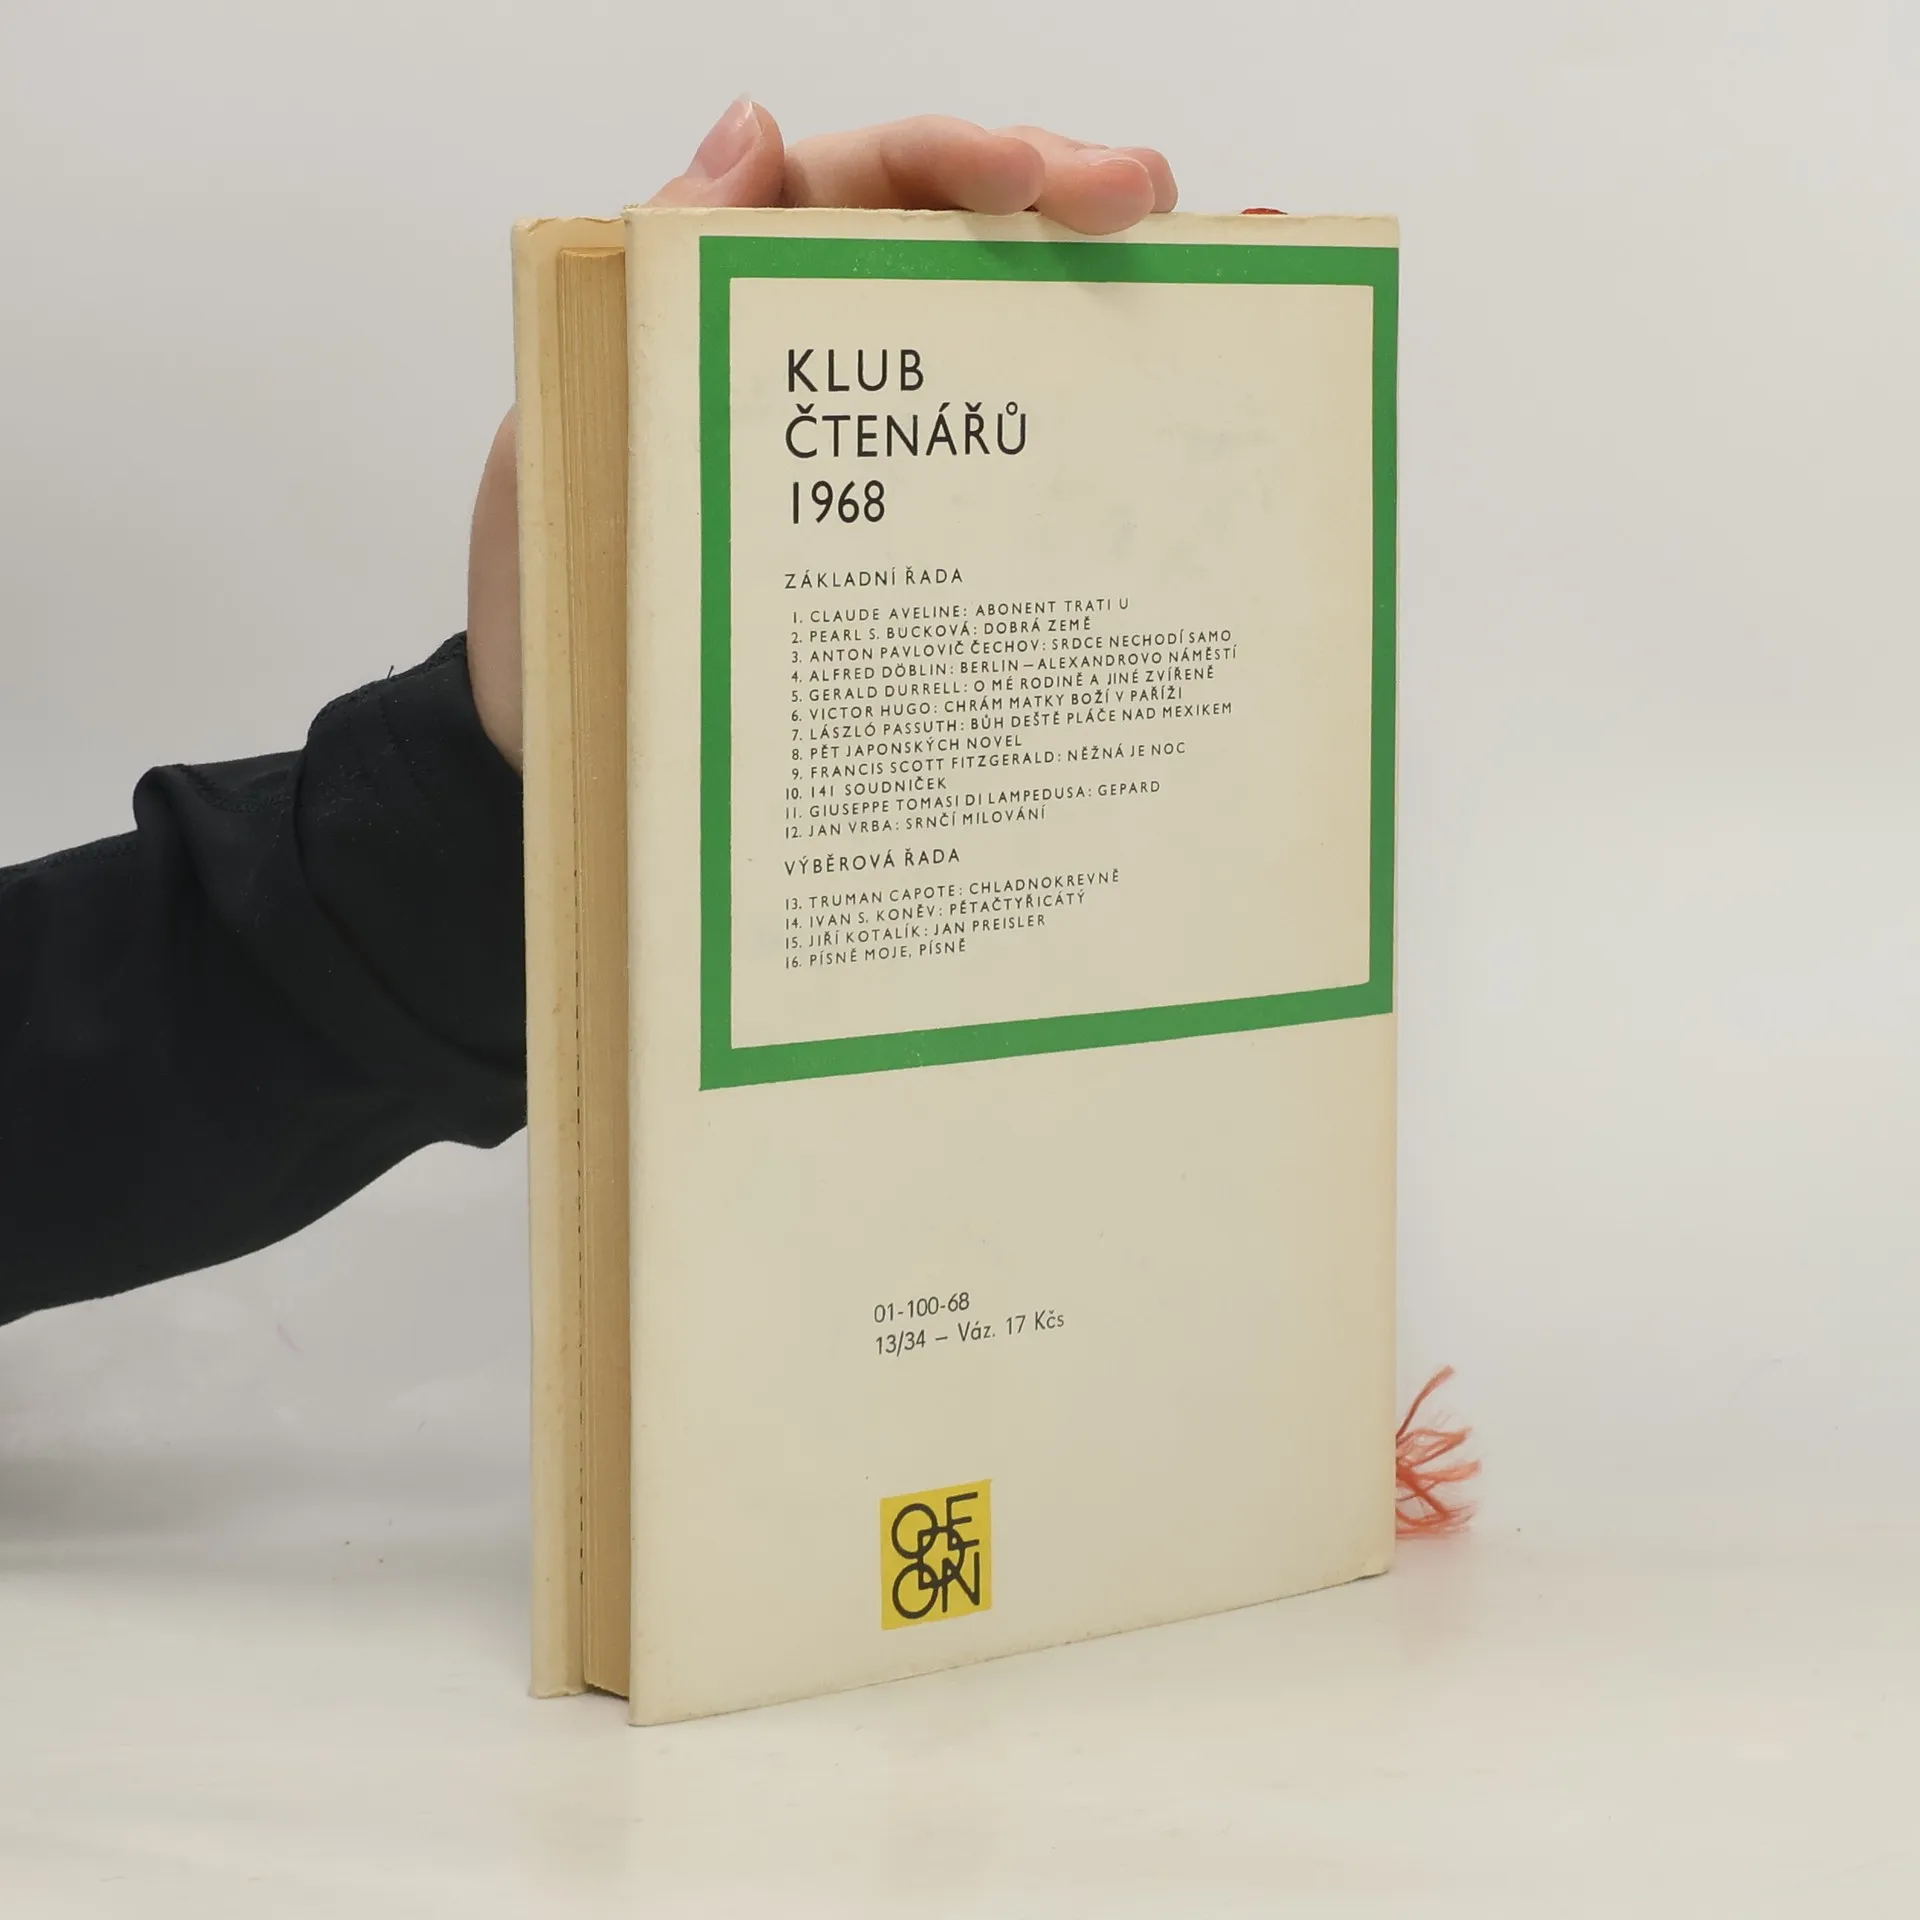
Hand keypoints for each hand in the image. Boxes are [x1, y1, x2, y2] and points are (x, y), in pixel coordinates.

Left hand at [465, 102, 1177, 768]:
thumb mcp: (566, 441)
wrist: (565, 771)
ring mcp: (871, 461)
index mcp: (724, 313)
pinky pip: (996, 471)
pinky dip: (1082, 429)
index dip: (949, 159)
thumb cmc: (550, 618)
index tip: (1030, 177)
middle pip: (951, 242)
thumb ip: (645, 292)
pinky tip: (1163, 401)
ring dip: (1094, 293)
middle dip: (1056, 196)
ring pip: (994, 339)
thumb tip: (749, 133)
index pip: (851, 187)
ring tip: (1193, 268)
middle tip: (1146, 199)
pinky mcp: (907, 552)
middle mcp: (813, 369)